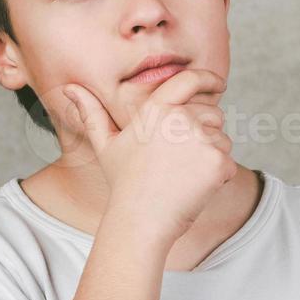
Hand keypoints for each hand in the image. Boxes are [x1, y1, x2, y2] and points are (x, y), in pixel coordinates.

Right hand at [58, 69, 236, 241]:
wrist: (140, 220)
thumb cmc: (123, 184)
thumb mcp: (105, 145)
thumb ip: (92, 112)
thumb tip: (69, 88)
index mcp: (156, 109)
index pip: (189, 80)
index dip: (208, 78)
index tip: (219, 83)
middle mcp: (180, 118)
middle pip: (214, 113)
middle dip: (207, 132)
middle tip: (183, 161)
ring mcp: (201, 138)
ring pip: (223, 139)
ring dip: (212, 156)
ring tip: (184, 176)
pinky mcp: (218, 161)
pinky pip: (230, 163)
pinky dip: (220, 177)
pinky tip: (195, 188)